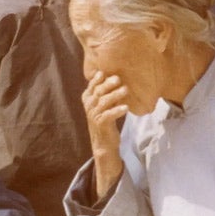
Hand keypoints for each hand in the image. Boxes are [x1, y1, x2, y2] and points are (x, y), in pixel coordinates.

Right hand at [82, 71, 129, 198]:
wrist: (104, 143)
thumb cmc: (105, 120)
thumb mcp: (103, 105)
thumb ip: (105, 92)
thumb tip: (115, 76)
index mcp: (87, 100)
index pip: (91, 86)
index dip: (97, 79)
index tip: (105, 72)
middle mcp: (89, 107)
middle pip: (98, 92)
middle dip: (108, 84)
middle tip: (118, 78)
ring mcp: (94, 116)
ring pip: (103, 102)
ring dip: (115, 95)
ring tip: (125, 90)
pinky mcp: (101, 125)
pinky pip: (109, 115)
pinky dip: (117, 111)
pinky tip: (126, 108)